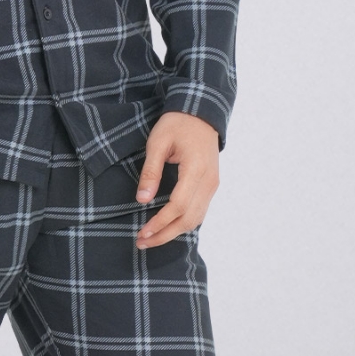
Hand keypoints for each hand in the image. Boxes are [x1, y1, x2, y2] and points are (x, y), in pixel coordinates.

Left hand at [134, 111, 219, 248]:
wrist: (201, 113)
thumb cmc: (177, 124)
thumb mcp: (157, 142)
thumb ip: (151, 172)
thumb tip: (142, 200)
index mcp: (196, 169)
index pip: (178, 205)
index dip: (160, 222)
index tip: (142, 232)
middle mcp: (209, 181)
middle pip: (189, 219)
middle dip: (164, 234)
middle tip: (141, 242)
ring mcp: (212, 184)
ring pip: (196, 219)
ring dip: (173, 232)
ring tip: (151, 239)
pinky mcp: (211, 185)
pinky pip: (199, 211)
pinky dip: (183, 223)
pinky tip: (166, 227)